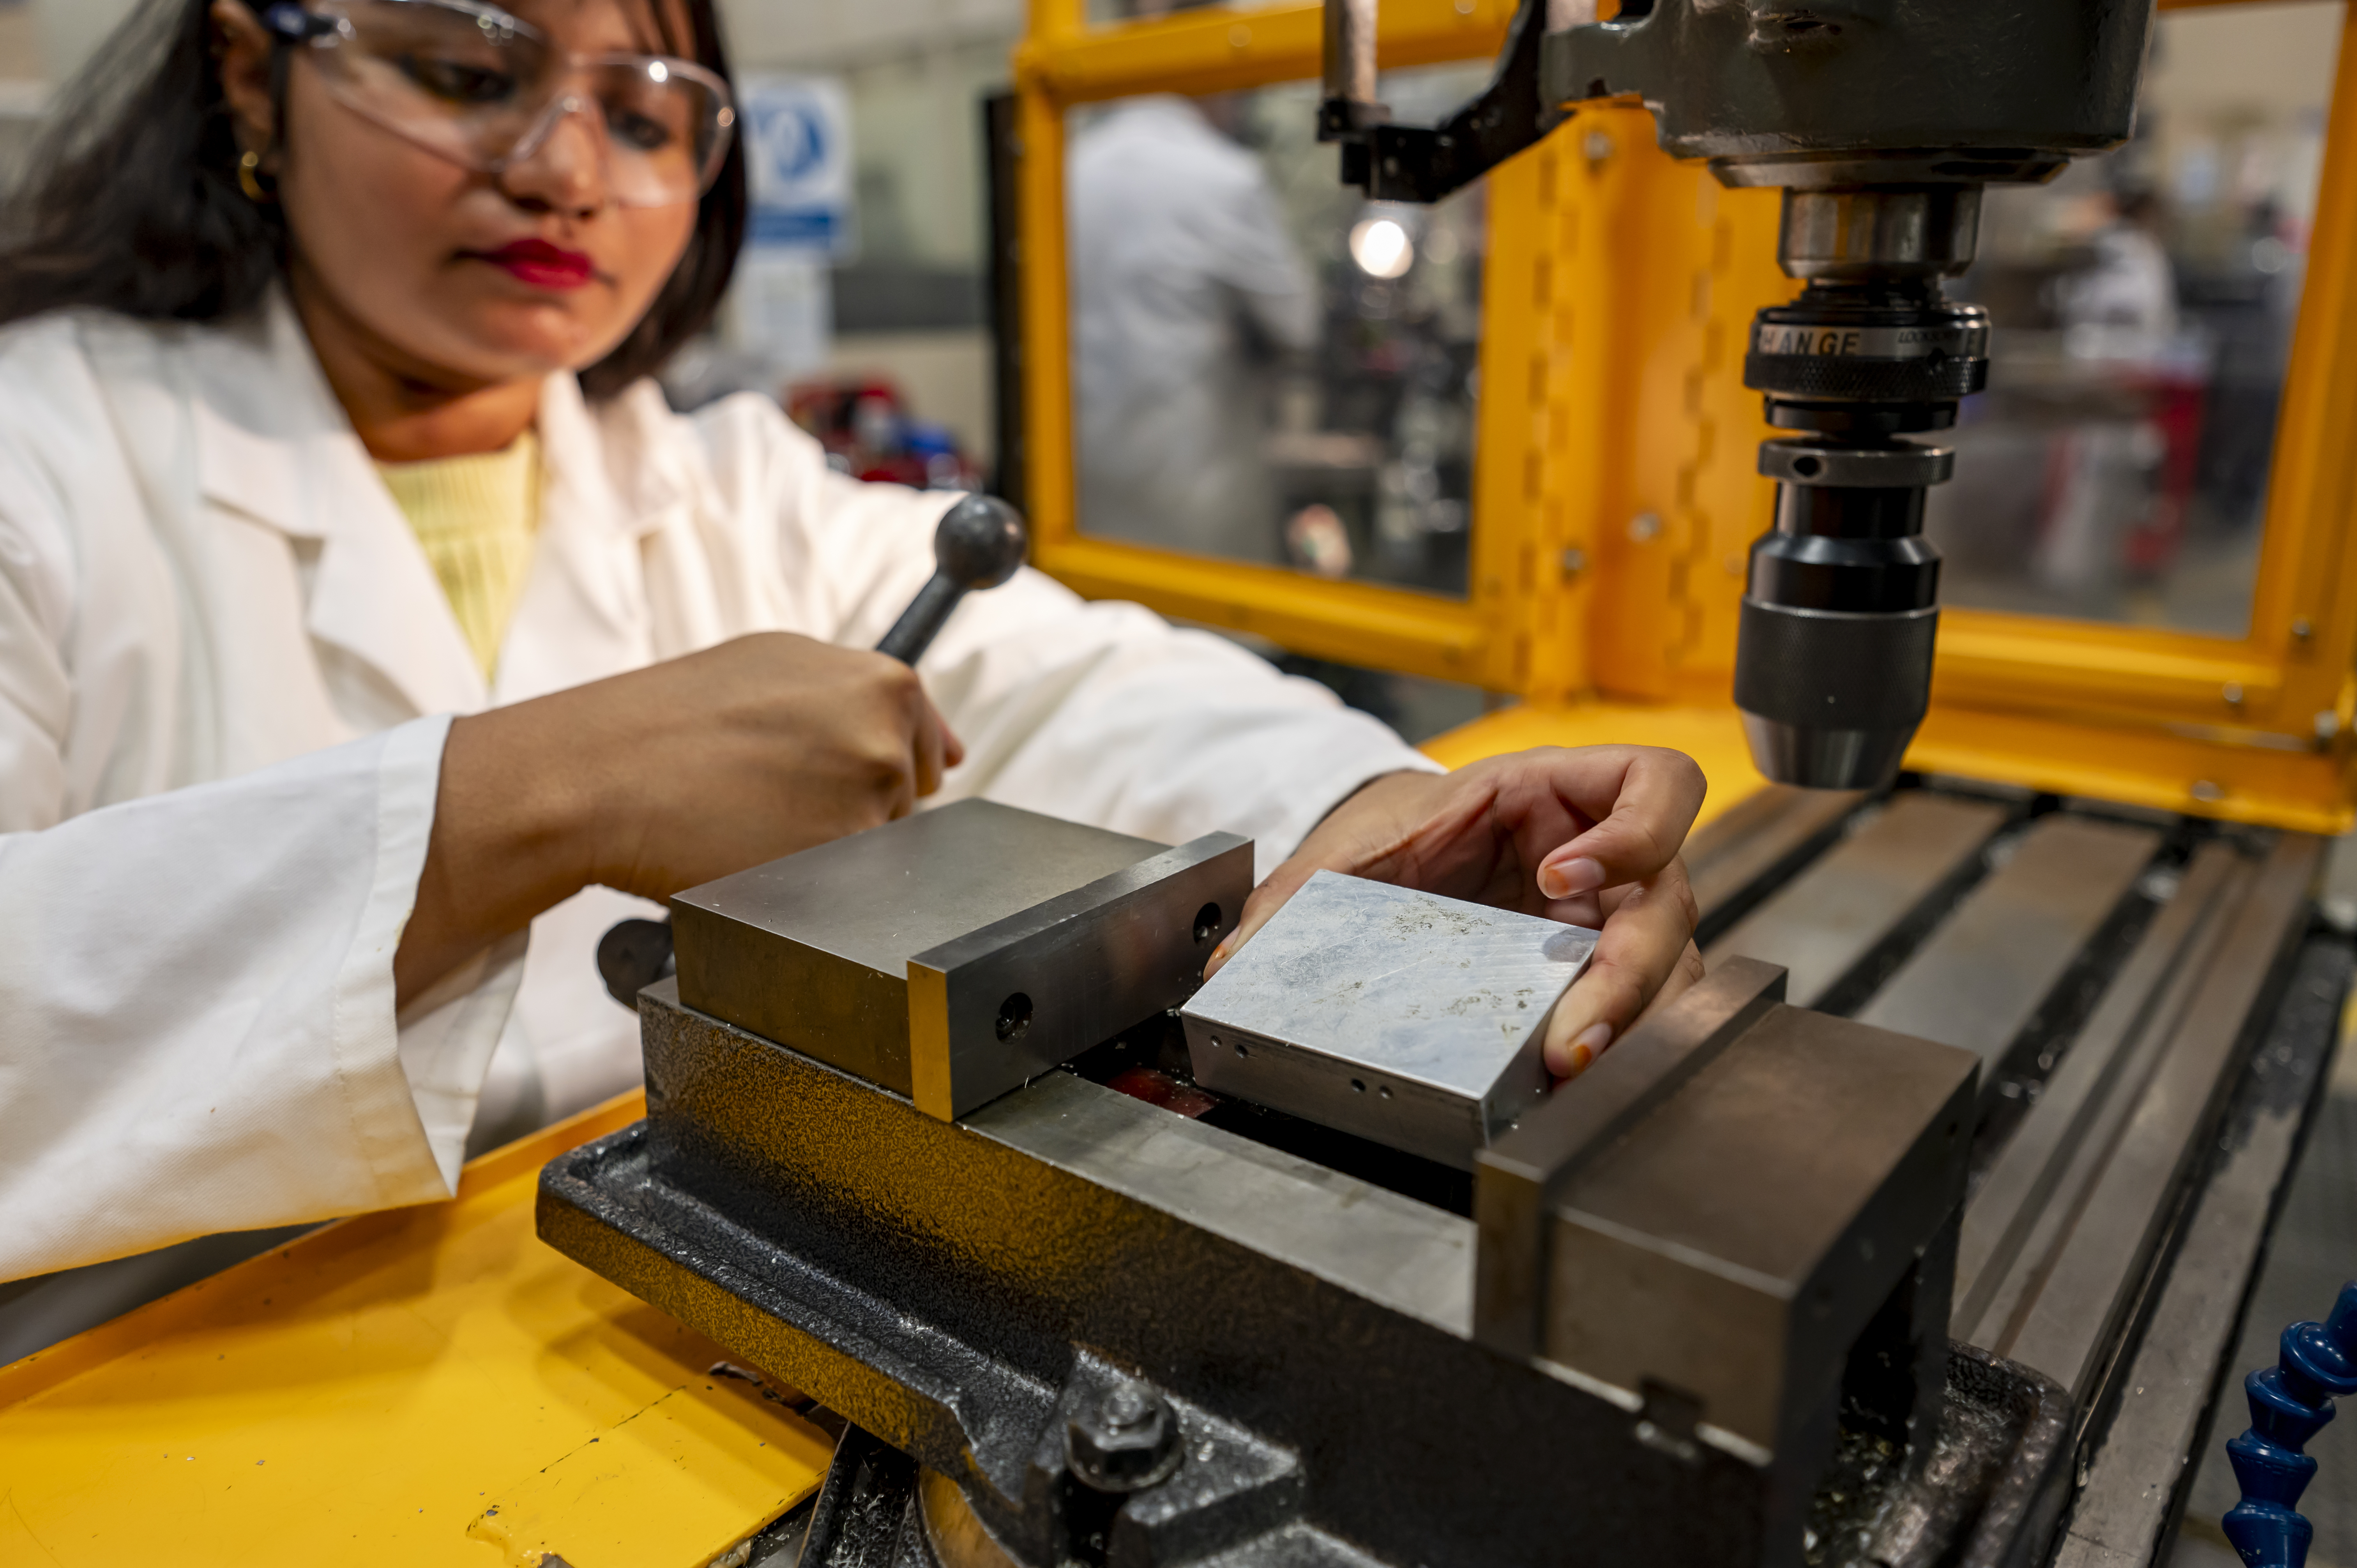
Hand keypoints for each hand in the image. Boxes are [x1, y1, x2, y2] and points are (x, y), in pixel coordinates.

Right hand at [395, 633, 960, 1006]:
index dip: (867, 768)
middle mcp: (886, 741)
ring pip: (874, 850)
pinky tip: (753, 853)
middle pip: (904, 802)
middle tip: (772, 794)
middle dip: (851, 806)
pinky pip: (844, 890)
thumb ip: (867, 699)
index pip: (925, 750)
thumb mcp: (780, 667)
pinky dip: (807, 885)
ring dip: (827, 846)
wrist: (597, 775)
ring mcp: (866, 807)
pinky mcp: (837, 869)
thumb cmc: (672, 720)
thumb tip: (948, 750)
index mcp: (884, 684)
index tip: (822, 772)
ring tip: (753, 819)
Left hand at [1204, 747, 1706, 1078]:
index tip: (1561, 875)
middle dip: (1629, 974)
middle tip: (1572, 1038)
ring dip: (1629, 1025)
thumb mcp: (1351, 851)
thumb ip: (1299, 895)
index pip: (1656, 784)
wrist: (1388, 867)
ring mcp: (1604, 922)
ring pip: (1665, 970)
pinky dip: (1609, 1044)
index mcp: (1556, 793)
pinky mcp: (1591, 977)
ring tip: (1567, 1073)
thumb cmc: (1393, 837)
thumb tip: (1233, 959)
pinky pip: (1630, 1011)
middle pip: (1666, 904)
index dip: (1635, 830)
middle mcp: (1604, 858)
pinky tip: (1559, 1085)